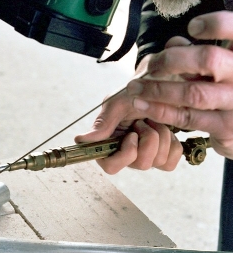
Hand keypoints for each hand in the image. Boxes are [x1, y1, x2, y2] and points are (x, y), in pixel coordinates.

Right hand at [74, 55, 183, 174]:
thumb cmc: (135, 93)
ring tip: (154, 122)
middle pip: (140, 164)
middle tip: (144, 122)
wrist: (160, 85)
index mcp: (110, 144)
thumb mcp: (117, 103)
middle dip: (149, 140)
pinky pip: (171, 161)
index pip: (111, 166)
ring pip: (158, 162)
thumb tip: (80, 140)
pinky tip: (167, 131)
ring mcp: (146, 157)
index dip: (125, 155)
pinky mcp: (164, 156)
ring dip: (162, 137)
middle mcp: (126, 154)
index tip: (132, 135)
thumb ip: (101, 123)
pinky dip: (173, 144)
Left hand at [130, 11, 232, 159]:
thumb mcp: (217, 67)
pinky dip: (160, 110)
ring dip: (157, 90)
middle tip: (150, 65)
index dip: (216, 24)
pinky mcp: (224, 127)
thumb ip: (197, 53)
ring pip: (193, 93)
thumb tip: (173, 43)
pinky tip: (142, 104)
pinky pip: (187, 117)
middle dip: (171, 60)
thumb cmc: (224, 88)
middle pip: (209, 60)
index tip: (193, 27)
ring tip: (134, 88)